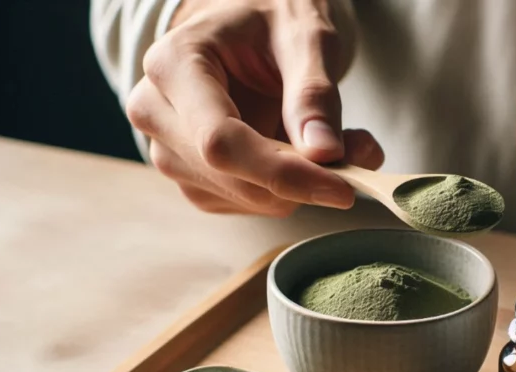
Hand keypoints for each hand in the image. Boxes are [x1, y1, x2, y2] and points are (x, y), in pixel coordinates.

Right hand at [125, 0, 383, 216]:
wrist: (249, 31)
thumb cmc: (272, 23)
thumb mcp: (304, 37)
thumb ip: (314, 92)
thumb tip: (325, 153)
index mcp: (173, 64)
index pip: (220, 141)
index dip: (283, 173)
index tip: (343, 188)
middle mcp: (156, 111)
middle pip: (232, 176)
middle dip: (302, 179)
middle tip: (359, 152)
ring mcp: (169, 151)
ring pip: (246, 198)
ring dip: (302, 184)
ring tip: (331, 138)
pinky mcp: (193, 179)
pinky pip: (251, 204)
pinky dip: (291, 190)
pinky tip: (304, 153)